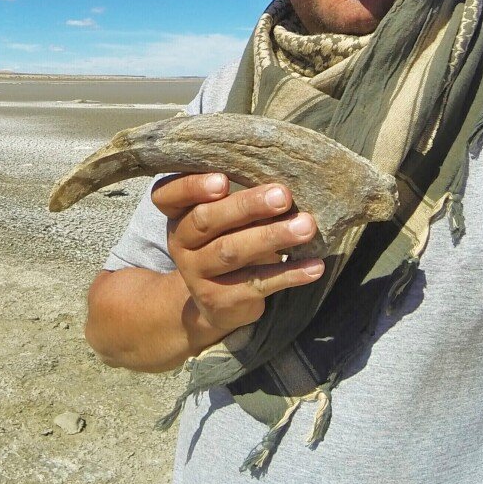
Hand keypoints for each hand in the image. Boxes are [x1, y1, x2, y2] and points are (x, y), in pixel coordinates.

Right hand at [152, 172, 323, 338]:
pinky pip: (258, 284)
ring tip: (306, 227)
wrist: (216, 302)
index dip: (192, 187)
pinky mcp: (222, 300)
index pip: (168, 195)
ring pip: (232, 252)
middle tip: (283, 196)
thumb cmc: (228, 241)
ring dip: (272, 237)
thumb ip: (242, 202)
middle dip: (246, 206)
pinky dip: (290, 274)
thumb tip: (285, 187)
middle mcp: (182, 244)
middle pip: (206, 220)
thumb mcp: (226, 220)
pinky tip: (314, 265)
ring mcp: (198, 275)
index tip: (223, 181)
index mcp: (178, 215)